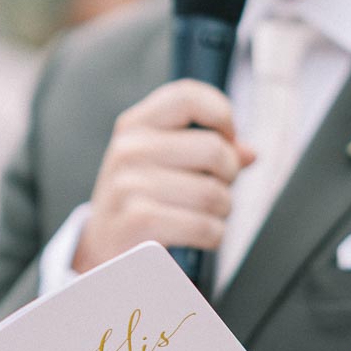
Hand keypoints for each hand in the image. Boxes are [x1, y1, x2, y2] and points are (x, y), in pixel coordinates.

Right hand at [72, 79, 254, 271]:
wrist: (102, 254)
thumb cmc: (141, 205)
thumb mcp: (162, 168)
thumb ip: (204, 153)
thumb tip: (249, 153)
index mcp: (134, 126)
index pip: (187, 97)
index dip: (221, 115)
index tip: (227, 139)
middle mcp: (128, 150)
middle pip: (213, 149)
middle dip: (229, 176)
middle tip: (217, 190)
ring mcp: (129, 185)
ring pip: (214, 193)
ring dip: (222, 211)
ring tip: (206, 217)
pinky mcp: (138, 222)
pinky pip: (204, 226)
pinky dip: (213, 236)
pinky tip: (199, 237)